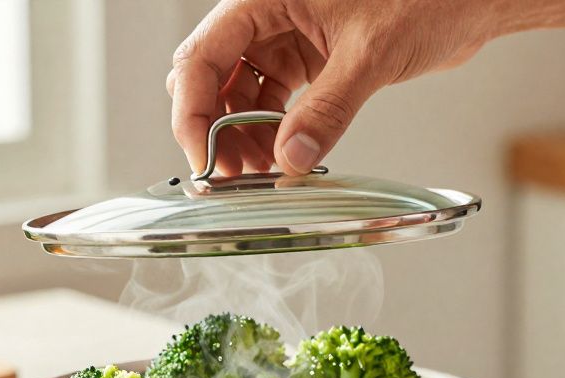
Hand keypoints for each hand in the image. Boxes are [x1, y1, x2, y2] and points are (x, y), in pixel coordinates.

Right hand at [166, 0, 496, 175]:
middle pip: (212, 77)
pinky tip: (281, 158)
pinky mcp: (308, 57)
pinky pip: (271, 99)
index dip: (193, 110)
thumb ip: (328, 109)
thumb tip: (291, 158)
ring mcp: (286, 36)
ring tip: (262, 173)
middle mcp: (268, 14)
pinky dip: (271, 132)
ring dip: (242, 137)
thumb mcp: (371, 54)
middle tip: (232, 175)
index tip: (204, 156)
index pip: (203, 55)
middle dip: (215, 129)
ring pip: (239, 93)